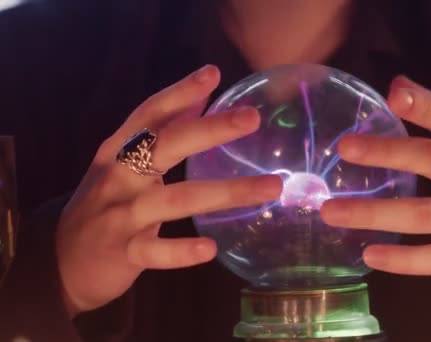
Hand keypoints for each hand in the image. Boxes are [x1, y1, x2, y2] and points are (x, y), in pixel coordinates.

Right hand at [56, 65, 281, 316]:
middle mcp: (117, 177)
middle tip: (252, 117)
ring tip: (271, 187)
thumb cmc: (106, 204)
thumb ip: (162, 131)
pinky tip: (210, 248)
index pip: (149, 114)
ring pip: (173, 199)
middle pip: (164, 146)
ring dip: (224, 192)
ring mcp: (119, 215)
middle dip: (209, 130)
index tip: (213, 73)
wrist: (62, 261)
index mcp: (118, 151)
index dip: (179, 92)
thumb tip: (202, 94)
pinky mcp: (123, 252)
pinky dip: (181, 251)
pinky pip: (155, 251)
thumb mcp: (125, 163)